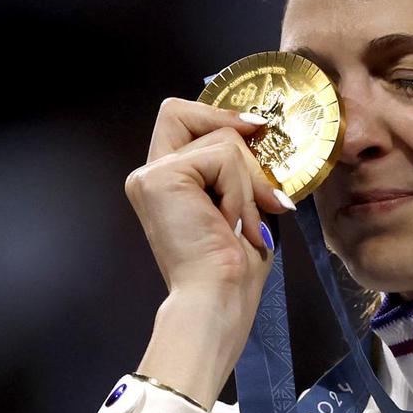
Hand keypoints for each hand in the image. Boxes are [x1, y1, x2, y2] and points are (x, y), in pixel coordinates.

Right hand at [124, 98, 295, 391]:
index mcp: (165, 181)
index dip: (219, 116)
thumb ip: (239, 167)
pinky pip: (223, 157)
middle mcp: (149, 173)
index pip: (184, 118)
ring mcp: (151, 174)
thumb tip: (257, 129)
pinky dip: (240, 190)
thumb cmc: (233, 269)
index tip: (257, 133)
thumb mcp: (242, 204)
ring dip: (249, 183)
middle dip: (239, 146)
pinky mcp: (161, 178)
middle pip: (189, 113)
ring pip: (222, 140)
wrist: (218, 300)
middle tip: (264, 193)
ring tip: (245, 223)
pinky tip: (231, 222)